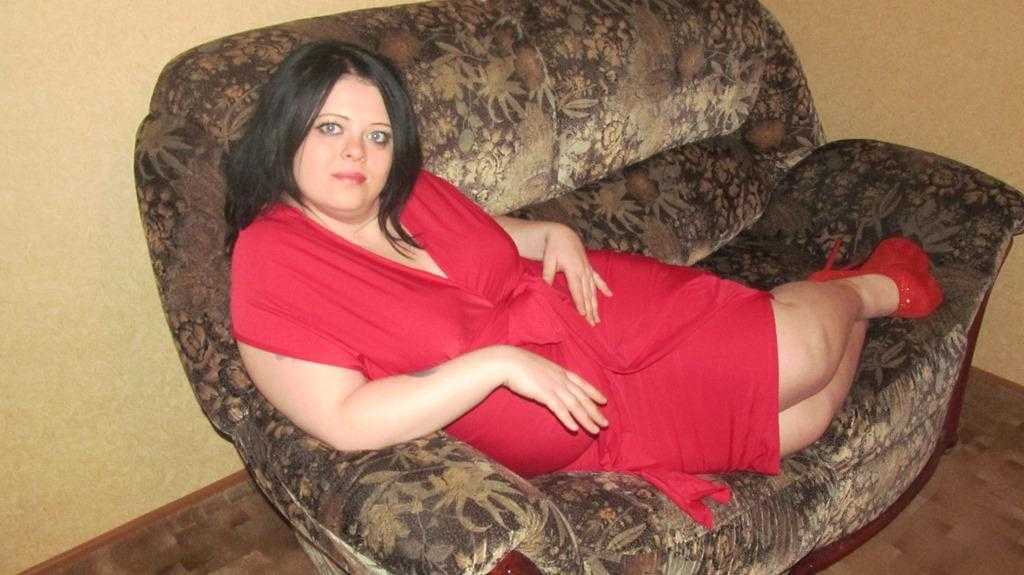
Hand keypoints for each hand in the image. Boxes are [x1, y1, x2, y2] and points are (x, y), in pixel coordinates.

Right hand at [494, 346, 608, 433]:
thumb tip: (548, 380)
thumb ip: (546, 374)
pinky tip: (574, 428)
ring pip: (574, 405)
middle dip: (595, 411)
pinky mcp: (543, 393)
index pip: (582, 383)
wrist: (506, 361)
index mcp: (559, 371)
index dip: (594, 392)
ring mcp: (553, 385)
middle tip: (606, 423)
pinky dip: (567, 419)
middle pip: (582, 397)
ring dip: (586, 419)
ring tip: (596, 430)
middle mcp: (560, 378)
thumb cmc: (518, 364)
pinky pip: (559, 408)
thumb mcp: (538, 367)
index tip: (604, 401)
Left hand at [541, 224, 612, 324]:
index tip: (583, 314)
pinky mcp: (589, 267)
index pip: (577, 289)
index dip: (580, 302)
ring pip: (593, 290)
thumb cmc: (553, 248)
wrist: (562, 234)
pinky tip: (610, 295)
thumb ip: (547, 275)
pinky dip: (604, 287)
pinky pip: (598, 279)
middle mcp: (583, 270)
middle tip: (593, 323)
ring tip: (598, 318)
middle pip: (587, 294)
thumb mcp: (548, 260)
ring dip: (596, 304)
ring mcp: (588, 269)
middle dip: (590, 309)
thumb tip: (545, 289)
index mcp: (573, 269)